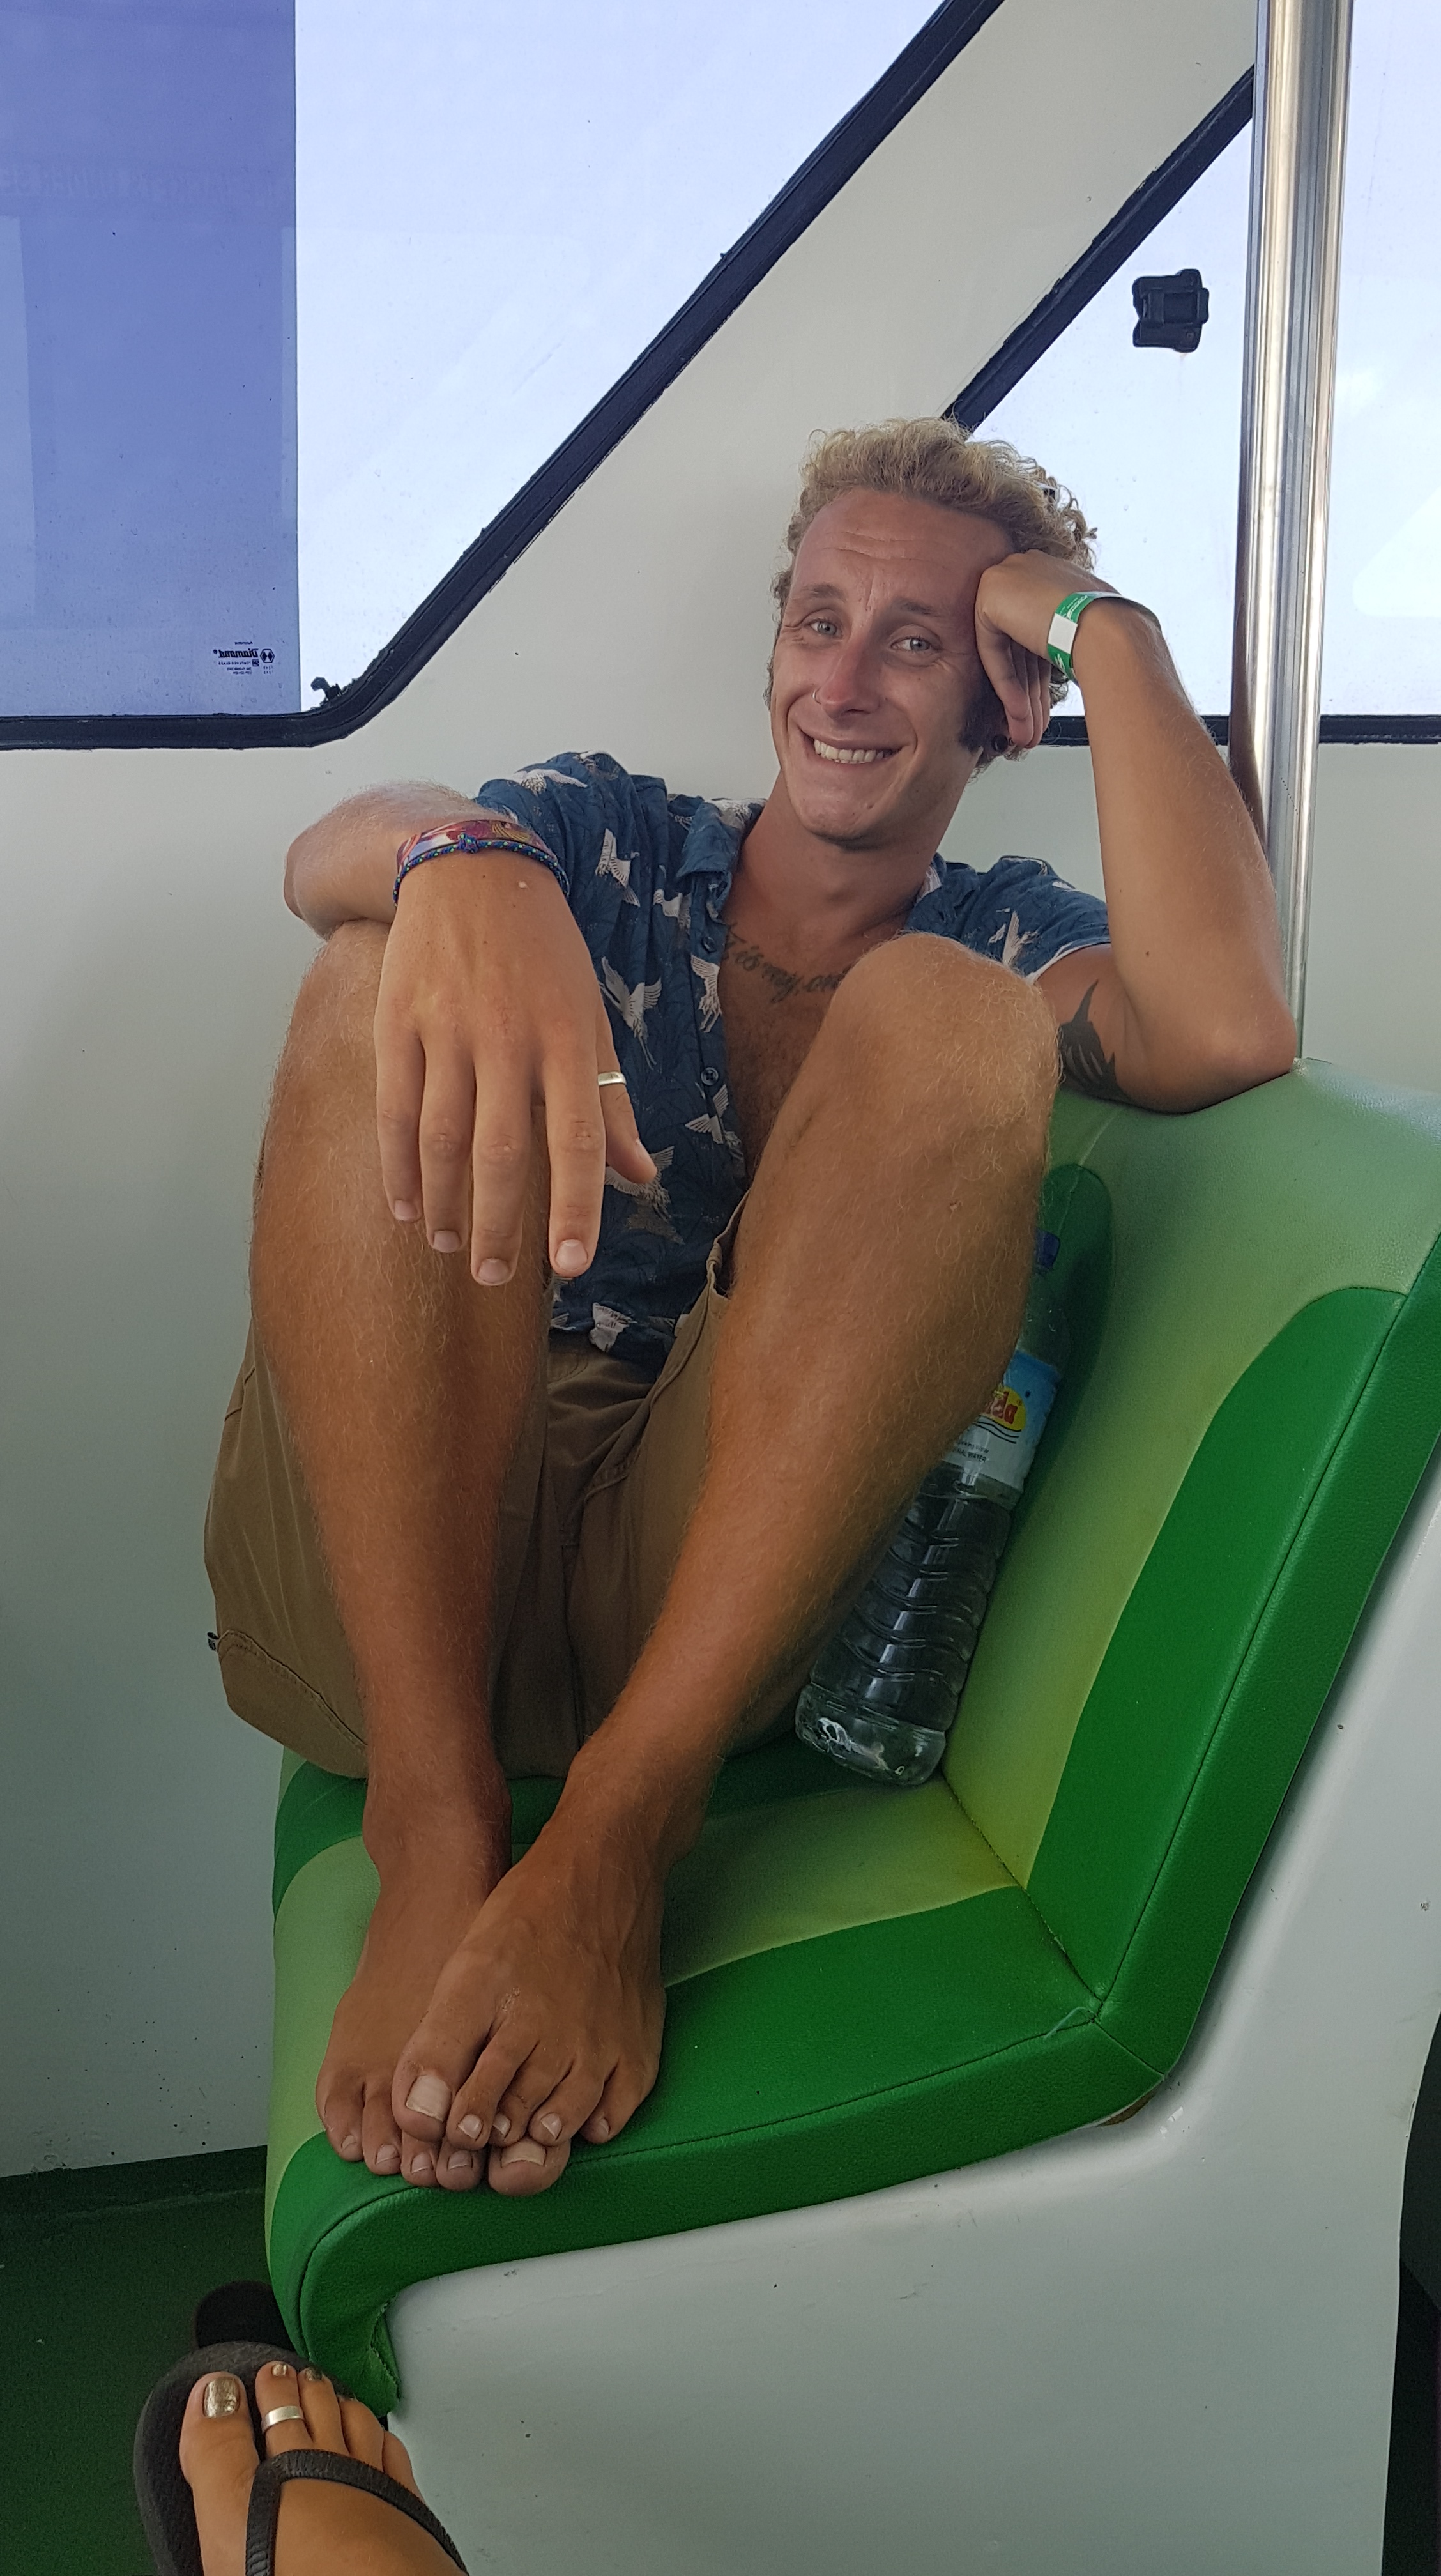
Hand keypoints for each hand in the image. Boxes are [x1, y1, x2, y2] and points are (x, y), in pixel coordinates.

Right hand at [373, 850, 655, 1282]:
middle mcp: (508, 1038)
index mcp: (568, 1040)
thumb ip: (610, 1102)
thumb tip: (640, 1176)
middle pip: (501, 1153)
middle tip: (494, 1277)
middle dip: (498, 1226)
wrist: (470, 870)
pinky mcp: (398, 1022)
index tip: (568, 1266)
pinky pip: (395, 1110)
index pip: (576, 1140)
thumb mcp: (592, 1016)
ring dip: (446, 1205)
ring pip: (442, 1139)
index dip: (575, 1207)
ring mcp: (448, 1030)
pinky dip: (398, 1167)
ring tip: (451, 1247)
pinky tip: (406, 1207)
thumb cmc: (544, 955)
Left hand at [390, 1799, 667, 2195]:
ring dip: (536, 2136)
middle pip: (514, 2127)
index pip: (469, 2116)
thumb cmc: (525, 1916)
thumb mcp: (464, 1971)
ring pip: (561, 2126)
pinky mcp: (636, 2047)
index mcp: (502, 2024)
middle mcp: (554, 2043)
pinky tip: (576, 2114)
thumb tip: (419, 2120)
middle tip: (484, 2144)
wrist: (603, 1870)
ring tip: (522, 2129)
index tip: (449, 2134)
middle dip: (492, 2145)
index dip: (451, 2134)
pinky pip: (614, 2114)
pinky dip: (591, 2123)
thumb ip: (436, 2046)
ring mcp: (600, 2048)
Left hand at [974, 550, 1121, 750]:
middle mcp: (1025, 569)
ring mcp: (1006, 578)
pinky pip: (993, 651)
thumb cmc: (1111, 631)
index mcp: (1049, 572)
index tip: (1042, 706)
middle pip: (1020, 646)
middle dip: (1027, 693)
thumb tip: (1061, 659)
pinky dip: (1006, 685)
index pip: (1034, 631)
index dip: (1038, 676)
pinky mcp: (990, 597)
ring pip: (1007, 653)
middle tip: (1032, 725)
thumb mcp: (1083, 629)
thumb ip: (1061, 638)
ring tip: (1027, 732)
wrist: (1108, 627)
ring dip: (1018, 698)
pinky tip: (1019, 713)